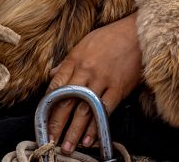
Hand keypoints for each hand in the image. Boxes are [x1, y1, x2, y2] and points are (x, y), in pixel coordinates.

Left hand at [46, 12, 141, 153]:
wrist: (136, 32)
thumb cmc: (110, 36)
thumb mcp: (84, 43)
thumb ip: (68, 60)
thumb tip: (53, 73)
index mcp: (75, 60)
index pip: (55, 85)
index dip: (47, 105)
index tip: (42, 120)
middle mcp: (85, 71)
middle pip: (66, 101)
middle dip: (56, 123)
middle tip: (50, 141)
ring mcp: (102, 80)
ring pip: (84, 110)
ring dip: (74, 131)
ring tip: (66, 147)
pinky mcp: (118, 89)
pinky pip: (104, 111)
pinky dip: (96, 127)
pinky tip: (89, 139)